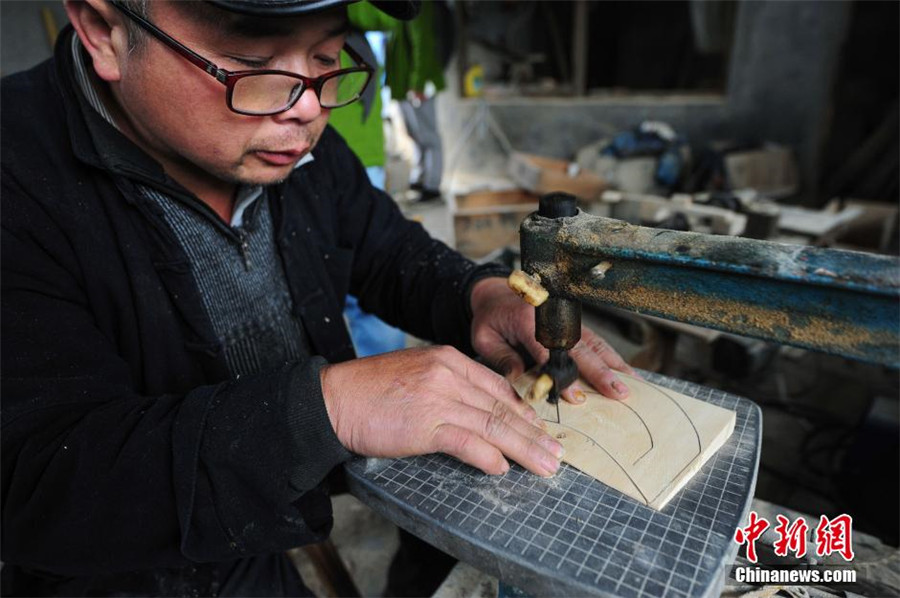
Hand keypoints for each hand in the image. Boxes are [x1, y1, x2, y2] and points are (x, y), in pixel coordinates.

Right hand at [320, 346, 564, 476]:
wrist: (332, 398)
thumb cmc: (370, 391)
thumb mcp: (416, 375)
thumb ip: (449, 389)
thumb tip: (477, 417)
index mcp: (449, 360)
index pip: (498, 386)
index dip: (525, 412)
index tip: (541, 430)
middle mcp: (449, 374)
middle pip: (503, 406)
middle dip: (534, 434)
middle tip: (558, 453)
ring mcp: (438, 398)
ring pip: (493, 424)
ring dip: (524, 449)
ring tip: (545, 466)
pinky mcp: (425, 423)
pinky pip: (467, 441)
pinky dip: (488, 455)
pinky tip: (502, 468)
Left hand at [470, 277, 635, 402]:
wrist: (495, 292)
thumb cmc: (490, 318)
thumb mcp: (484, 338)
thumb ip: (501, 358)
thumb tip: (519, 379)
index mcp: (528, 320)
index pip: (549, 353)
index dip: (562, 376)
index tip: (575, 396)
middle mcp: (554, 318)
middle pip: (581, 349)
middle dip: (601, 372)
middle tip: (618, 393)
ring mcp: (568, 320)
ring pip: (594, 344)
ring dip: (613, 365)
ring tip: (631, 384)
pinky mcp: (575, 324)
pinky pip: (595, 342)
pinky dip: (611, 357)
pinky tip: (625, 371)